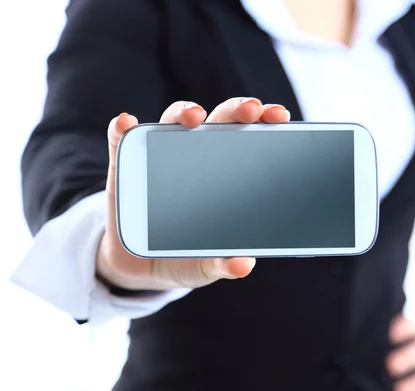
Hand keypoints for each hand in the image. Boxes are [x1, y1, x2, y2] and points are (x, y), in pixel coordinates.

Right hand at [97, 98, 290, 290]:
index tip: (280, 116)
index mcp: (225, 171)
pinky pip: (120, 141)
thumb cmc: (186, 254)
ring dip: (183, 112)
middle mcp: (194, 155)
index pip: (247, 137)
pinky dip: (122, 129)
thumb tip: (243, 264)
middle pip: (217, 121)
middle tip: (251, 109)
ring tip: (193, 117)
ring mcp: (158, 157)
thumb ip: (222, 263)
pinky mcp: (125, 167)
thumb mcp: (207, 263)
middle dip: (236, 109)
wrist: (141, 265)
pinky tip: (125, 123)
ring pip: (172, 122)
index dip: (263, 121)